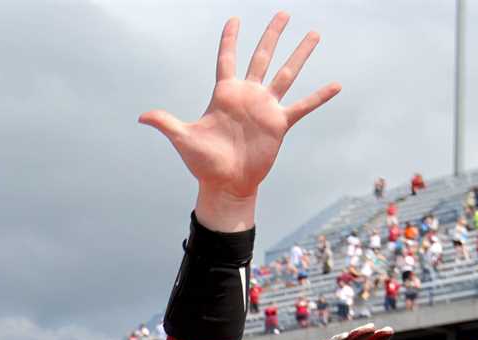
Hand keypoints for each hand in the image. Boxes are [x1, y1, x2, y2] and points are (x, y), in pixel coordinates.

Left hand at [139, 12, 339, 224]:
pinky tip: (336, 85)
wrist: (226, 184)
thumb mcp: (183, 139)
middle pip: (262, 57)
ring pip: (286, 74)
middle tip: (284, 13)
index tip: (234, 19)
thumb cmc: (203, 163)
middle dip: (272, 35)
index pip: (227, 58)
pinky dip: (319, 96)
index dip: (230, 39)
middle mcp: (248, 96)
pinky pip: (303, 106)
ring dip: (300, 54)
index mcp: (224, 94)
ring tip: (314, 33)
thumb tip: (141, 117)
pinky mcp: (279, 124)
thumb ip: (166, 123)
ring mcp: (265, 108)